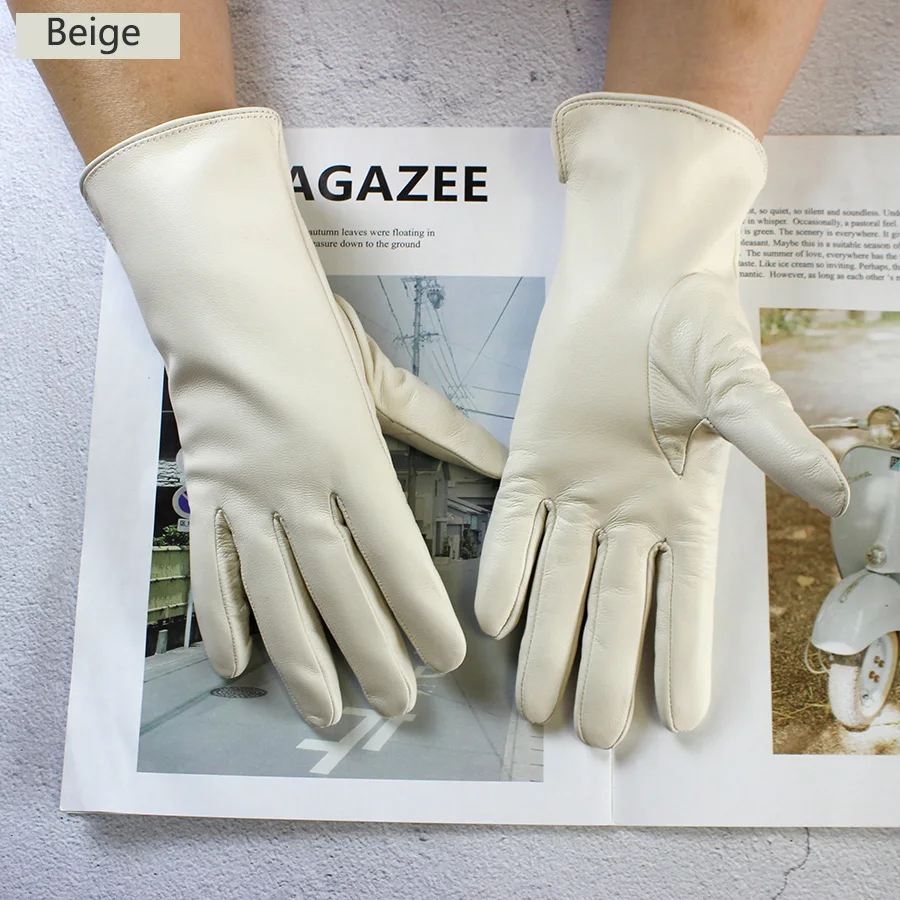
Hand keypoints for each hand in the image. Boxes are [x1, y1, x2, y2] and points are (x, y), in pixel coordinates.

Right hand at [82, 109, 506, 725]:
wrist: (225, 303)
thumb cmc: (313, 336)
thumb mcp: (385, 379)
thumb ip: (442, 428)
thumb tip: (502, 463)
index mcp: (353, 458)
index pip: (393, 553)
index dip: (420, 612)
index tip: (445, 660)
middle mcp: (299, 488)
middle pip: (339, 589)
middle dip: (372, 653)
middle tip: (398, 706)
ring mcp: (244, 496)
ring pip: (275, 595)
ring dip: (303, 658)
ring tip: (329, 710)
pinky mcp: (203, 496)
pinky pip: (211, 570)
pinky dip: (222, 621)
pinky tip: (238, 668)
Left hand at [475, 93, 847, 747]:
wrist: (633, 282)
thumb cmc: (695, 329)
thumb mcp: (740, 389)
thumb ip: (777, 442)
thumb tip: (842, 495)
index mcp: (684, 509)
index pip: (685, 600)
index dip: (680, 657)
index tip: (677, 722)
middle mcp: (627, 514)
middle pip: (614, 608)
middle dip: (604, 671)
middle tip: (594, 738)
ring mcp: (576, 493)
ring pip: (559, 581)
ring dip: (547, 642)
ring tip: (538, 708)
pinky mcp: (530, 463)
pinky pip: (513, 528)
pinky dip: (505, 570)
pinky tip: (496, 620)